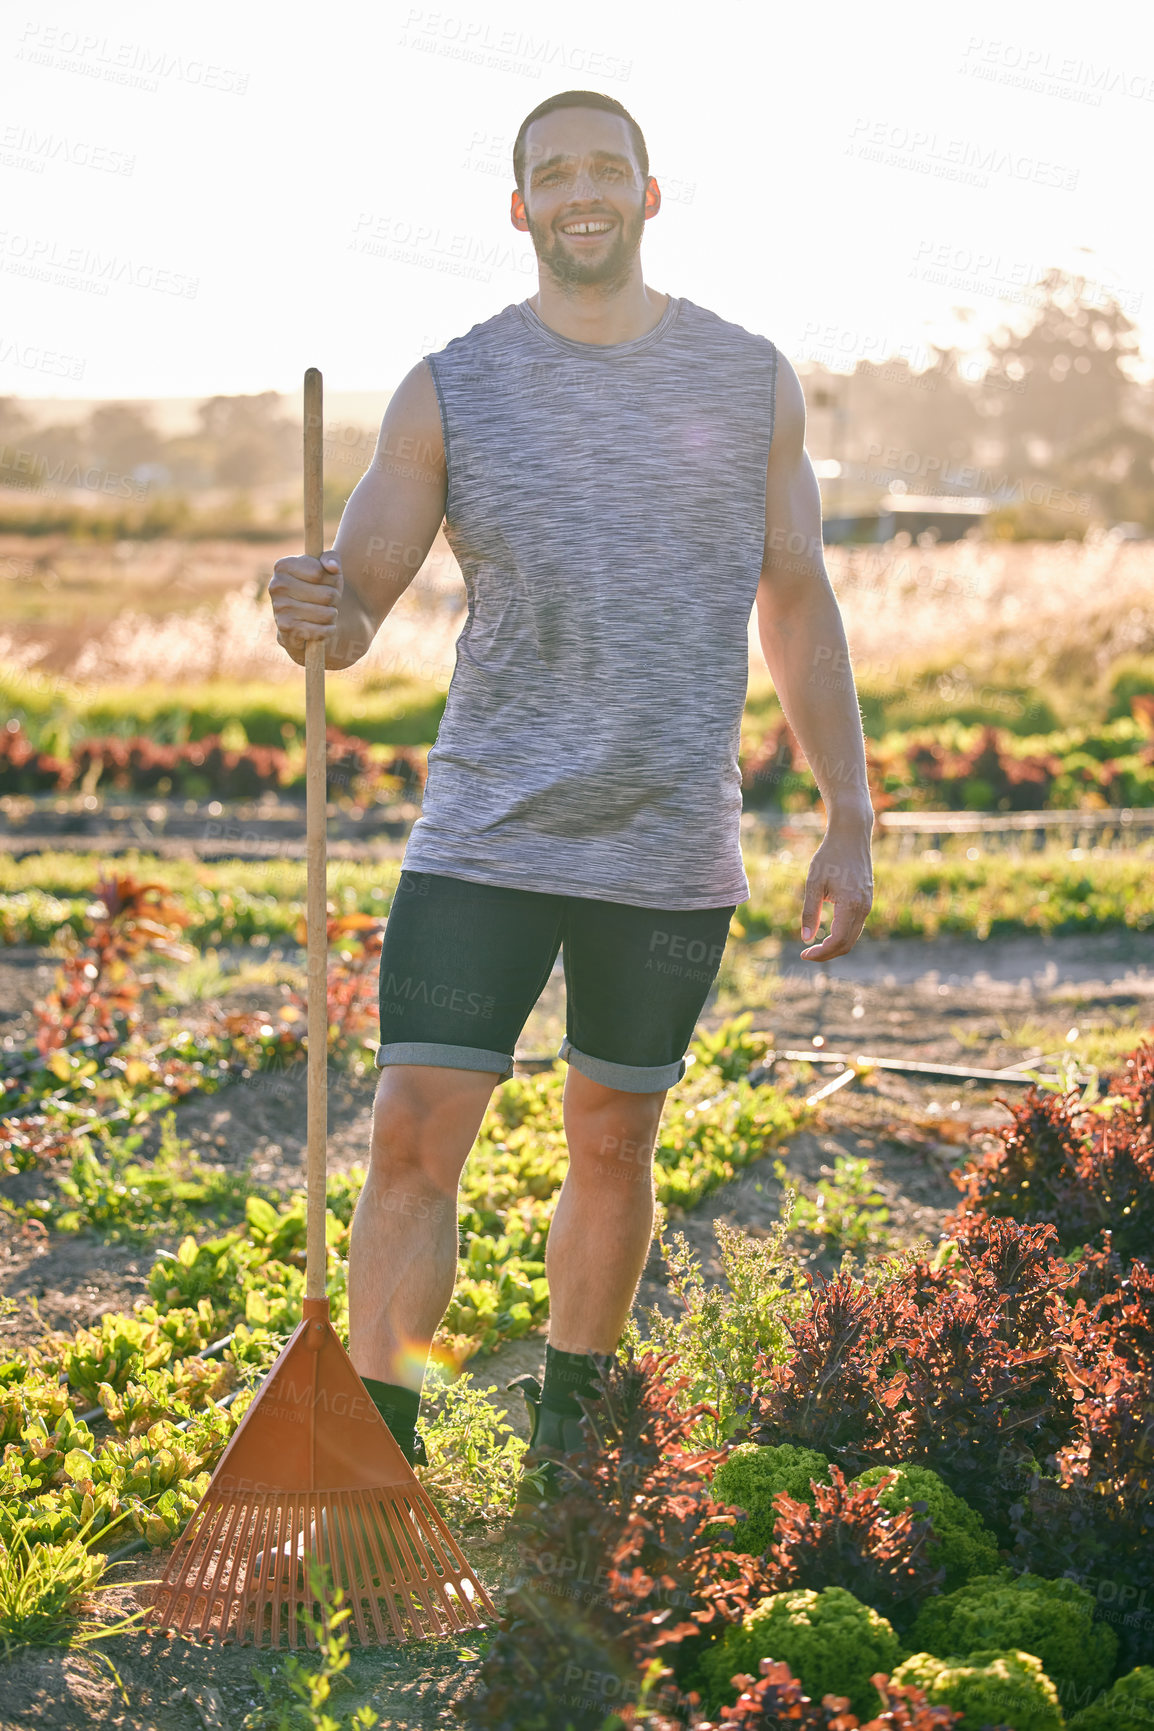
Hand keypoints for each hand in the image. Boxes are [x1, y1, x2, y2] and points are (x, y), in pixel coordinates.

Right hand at [267, 551, 342, 664]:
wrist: (306, 621)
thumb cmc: (319, 589)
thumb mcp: (328, 569)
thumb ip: (331, 559)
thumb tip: (332, 567)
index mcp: (283, 565)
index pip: (320, 572)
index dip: (333, 579)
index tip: (327, 581)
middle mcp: (276, 585)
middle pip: (327, 594)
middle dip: (335, 599)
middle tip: (329, 600)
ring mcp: (279, 607)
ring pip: (327, 613)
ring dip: (332, 615)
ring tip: (324, 613)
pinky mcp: (286, 628)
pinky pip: (321, 630)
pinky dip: (329, 630)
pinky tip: (323, 627)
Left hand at [799, 813, 873, 959]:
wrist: (851, 836)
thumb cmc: (829, 856)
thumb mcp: (814, 883)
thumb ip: (810, 912)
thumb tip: (805, 940)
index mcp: (851, 904)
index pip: (838, 941)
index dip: (821, 953)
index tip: (803, 954)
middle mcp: (863, 908)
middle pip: (847, 944)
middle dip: (827, 954)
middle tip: (806, 954)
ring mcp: (868, 905)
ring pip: (853, 937)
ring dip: (835, 946)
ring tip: (814, 947)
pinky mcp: (867, 901)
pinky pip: (856, 926)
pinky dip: (842, 936)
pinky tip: (827, 933)